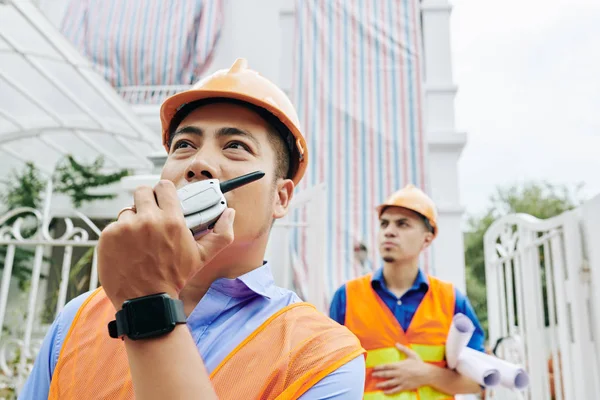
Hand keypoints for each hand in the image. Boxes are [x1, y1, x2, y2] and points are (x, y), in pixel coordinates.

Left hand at [97, 180, 234, 308]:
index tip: (163, 200)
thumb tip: (230, 213)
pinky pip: (113, 226)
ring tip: (139, 239)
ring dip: (132, 221)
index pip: (164, 187)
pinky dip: (119, 236)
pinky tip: (127, 249)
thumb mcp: (203, 257)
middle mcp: (147, 220)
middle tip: (149, 216)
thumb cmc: (175, 278)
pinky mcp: (107, 237)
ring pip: (127, 211)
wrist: (146, 302)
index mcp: (171, 220)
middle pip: (142, 191)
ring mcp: (124, 228)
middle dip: (146, 201)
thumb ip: (221, 233)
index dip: (163, 192)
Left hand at [371, 343, 432, 393]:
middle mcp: (399, 373)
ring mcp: (401, 381)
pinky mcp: (405, 387)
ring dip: (382, 384)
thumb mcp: (411, 354)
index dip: (380, 367)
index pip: (387, 366)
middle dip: (378, 375)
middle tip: (372, 375)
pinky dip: (389, 392)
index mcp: (399, 365)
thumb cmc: (419, 364)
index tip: (374, 368)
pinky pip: (395, 390)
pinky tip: (385, 393)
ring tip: (377, 385)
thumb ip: (403, 349)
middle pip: (386, 374)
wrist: (427, 374)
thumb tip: (396, 343)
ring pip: (389, 383)